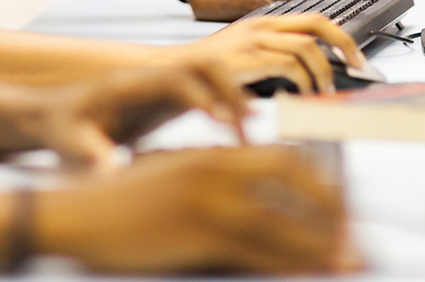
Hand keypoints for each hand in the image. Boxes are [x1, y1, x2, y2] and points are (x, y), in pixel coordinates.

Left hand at [31, 60, 252, 170]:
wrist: (53, 116)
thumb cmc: (61, 131)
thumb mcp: (70, 145)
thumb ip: (90, 155)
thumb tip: (110, 171)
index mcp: (126, 85)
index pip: (172, 78)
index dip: (200, 97)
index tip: (222, 123)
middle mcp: (148, 77)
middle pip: (200, 64)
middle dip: (229, 91)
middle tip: (247, 127)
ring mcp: (159, 85)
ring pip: (209, 73)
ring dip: (232, 97)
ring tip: (248, 132)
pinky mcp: (166, 98)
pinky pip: (205, 92)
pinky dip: (225, 106)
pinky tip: (237, 134)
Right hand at [38, 146, 355, 274]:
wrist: (71, 212)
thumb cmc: (116, 202)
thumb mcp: (170, 176)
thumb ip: (212, 182)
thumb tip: (254, 205)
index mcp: (212, 154)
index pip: (285, 158)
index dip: (321, 184)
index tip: (341, 207)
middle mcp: (216, 169)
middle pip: (297, 181)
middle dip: (334, 210)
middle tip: (353, 238)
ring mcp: (208, 200)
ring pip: (285, 223)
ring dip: (323, 246)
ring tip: (348, 262)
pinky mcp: (197, 232)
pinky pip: (259, 252)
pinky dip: (291, 265)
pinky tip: (309, 274)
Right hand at [174, 13, 361, 94]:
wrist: (172, 72)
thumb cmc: (209, 72)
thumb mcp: (245, 57)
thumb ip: (273, 58)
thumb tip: (306, 73)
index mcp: (264, 22)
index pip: (312, 18)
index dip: (339, 34)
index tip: (355, 54)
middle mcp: (262, 25)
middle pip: (317, 22)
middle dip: (344, 42)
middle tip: (358, 64)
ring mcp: (254, 39)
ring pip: (307, 45)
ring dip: (324, 70)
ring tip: (324, 89)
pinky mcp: (247, 58)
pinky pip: (289, 64)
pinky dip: (304, 80)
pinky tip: (302, 92)